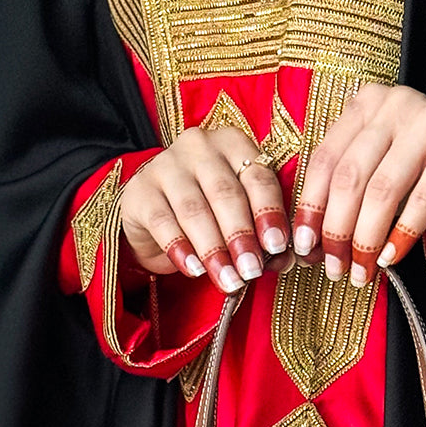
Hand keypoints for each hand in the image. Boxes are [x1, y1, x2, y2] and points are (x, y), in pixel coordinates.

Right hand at [120, 127, 294, 293]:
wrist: (157, 215)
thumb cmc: (212, 214)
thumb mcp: (242, 218)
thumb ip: (265, 236)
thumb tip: (285, 260)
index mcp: (235, 146)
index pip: (258, 177)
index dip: (270, 213)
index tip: (278, 247)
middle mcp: (200, 147)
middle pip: (226, 193)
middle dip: (241, 236)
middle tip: (252, 270)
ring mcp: (166, 165)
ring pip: (194, 210)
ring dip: (214, 250)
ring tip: (229, 281)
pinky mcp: (140, 191)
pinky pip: (162, 222)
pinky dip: (181, 249)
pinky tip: (195, 271)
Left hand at [292, 84, 425, 286]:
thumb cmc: (425, 173)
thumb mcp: (382, 170)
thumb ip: (348, 195)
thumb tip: (311, 246)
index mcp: (366, 105)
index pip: (324, 160)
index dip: (310, 207)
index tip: (304, 247)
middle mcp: (395, 104)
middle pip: (349, 177)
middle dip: (336, 231)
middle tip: (334, 269)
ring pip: (381, 192)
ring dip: (366, 241)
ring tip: (361, 273)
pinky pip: (420, 203)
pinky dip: (400, 236)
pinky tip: (390, 259)